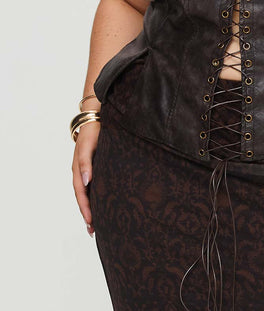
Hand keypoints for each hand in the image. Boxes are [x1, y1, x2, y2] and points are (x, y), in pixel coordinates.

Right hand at [72, 120, 100, 236]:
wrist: (97, 117)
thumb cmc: (93, 131)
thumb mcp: (88, 146)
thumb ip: (85, 163)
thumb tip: (85, 182)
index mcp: (78, 169)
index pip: (81, 194)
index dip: (85, 209)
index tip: (91, 222)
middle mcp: (82, 172)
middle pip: (83, 197)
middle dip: (88, 214)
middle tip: (94, 231)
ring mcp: (88, 170)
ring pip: (88, 193)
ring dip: (91, 208)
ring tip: (97, 223)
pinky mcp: (95, 166)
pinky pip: (93, 186)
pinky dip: (96, 197)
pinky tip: (102, 204)